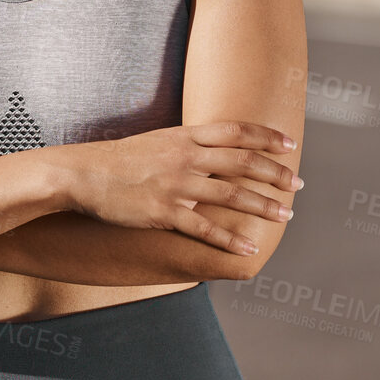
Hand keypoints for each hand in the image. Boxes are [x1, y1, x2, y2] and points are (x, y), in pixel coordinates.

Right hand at [52, 122, 301, 256]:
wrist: (83, 173)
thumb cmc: (118, 159)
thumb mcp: (156, 141)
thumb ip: (187, 144)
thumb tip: (215, 149)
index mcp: (184, 136)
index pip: (235, 130)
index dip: (266, 136)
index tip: (290, 145)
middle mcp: (184, 156)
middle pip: (242, 161)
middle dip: (274, 173)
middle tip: (297, 185)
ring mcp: (175, 184)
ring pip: (231, 195)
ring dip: (263, 206)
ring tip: (285, 216)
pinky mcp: (163, 212)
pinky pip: (204, 228)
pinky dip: (229, 240)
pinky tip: (248, 249)